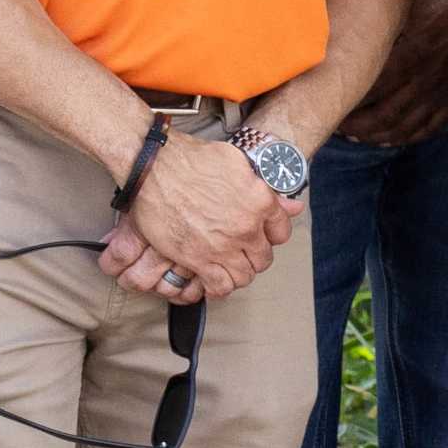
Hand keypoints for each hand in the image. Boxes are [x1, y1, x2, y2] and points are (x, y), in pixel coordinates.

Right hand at [120, 129, 291, 301]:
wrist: (155, 169)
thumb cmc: (193, 160)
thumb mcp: (239, 162)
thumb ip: (265, 186)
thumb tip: (293, 205)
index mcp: (260, 202)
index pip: (282, 232)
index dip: (271, 235)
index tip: (261, 236)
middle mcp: (246, 228)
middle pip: (263, 259)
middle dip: (254, 257)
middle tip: (241, 252)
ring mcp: (223, 246)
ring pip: (244, 276)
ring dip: (238, 274)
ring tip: (228, 267)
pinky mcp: (197, 258)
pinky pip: (219, 286)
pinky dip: (219, 287)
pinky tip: (213, 280)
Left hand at [339, 0, 447, 151]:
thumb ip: (384, 13)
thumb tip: (351, 13)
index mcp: (410, 55)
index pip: (369, 88)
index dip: (345, 98)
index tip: (327, 97)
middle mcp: (423, 81)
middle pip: (380, 116)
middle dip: (353, 126)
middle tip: (334, 122)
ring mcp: (441, 94)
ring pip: (402, 128)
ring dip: (375, 137)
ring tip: (355, 136)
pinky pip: (428, 128)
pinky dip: (406, 138)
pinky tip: (390, 139)